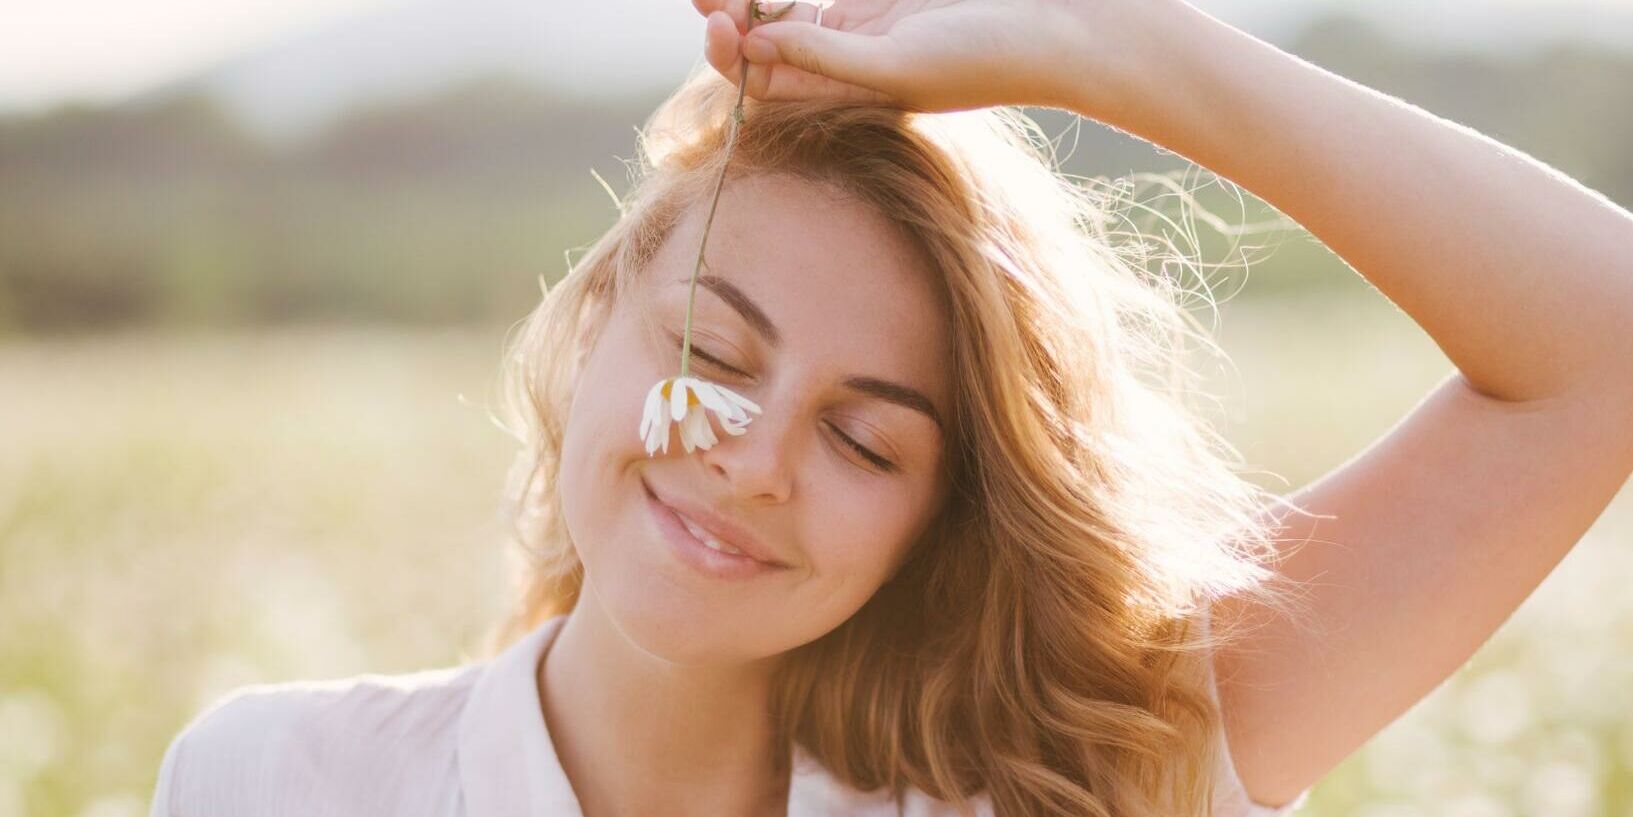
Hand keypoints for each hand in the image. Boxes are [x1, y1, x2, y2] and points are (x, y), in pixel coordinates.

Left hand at [691, 0, 1155, 115]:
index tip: (722, 26)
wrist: (1059, 26)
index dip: (733, 55)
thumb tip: (752, 48)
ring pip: (785, 2)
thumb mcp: (898, 67)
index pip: (766, 81)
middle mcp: (844, 60)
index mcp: (843, 97)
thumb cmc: (986, 59)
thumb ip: (825, 60)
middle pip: (765, 37)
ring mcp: (861, 18)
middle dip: (731, 13)